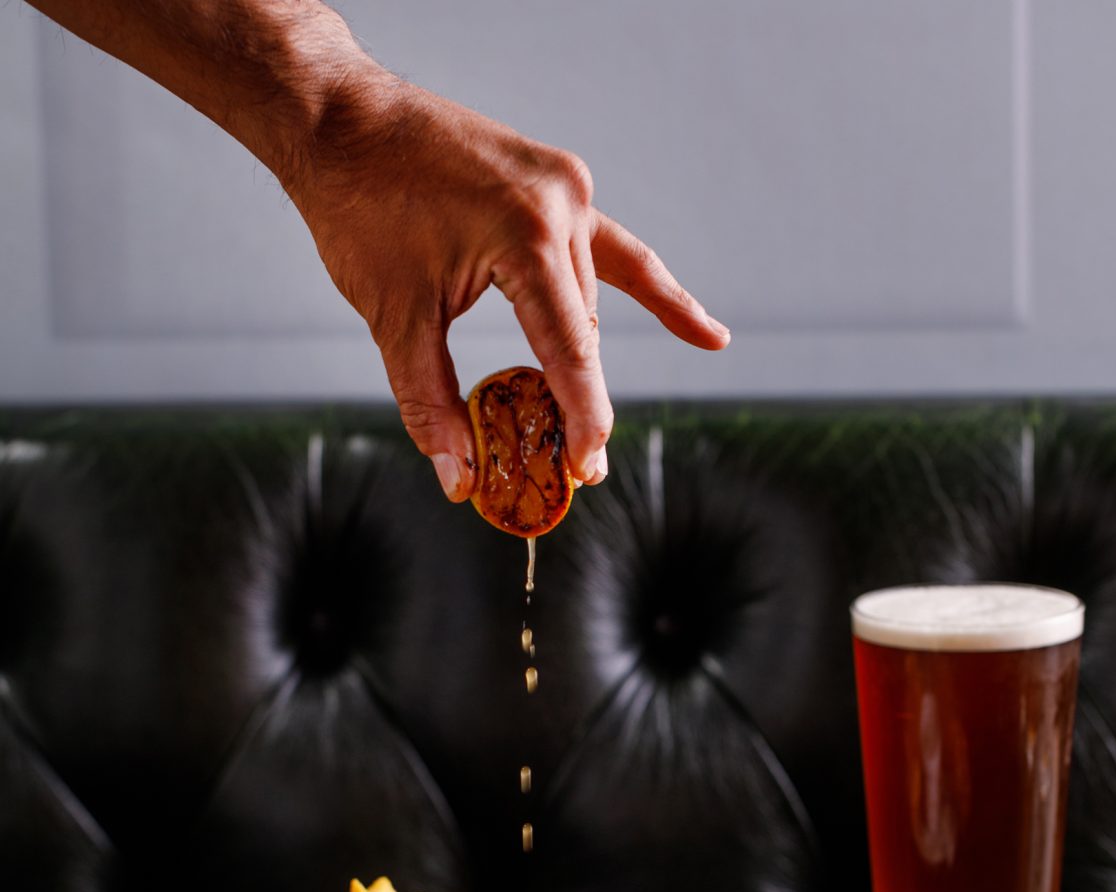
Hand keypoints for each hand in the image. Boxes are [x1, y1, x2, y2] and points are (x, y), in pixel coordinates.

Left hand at [284, 74, 729, 500]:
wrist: (340, 118)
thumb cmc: (359, 207)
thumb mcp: (394, 317)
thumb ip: (431, 402)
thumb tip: (459, 477)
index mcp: (528, 236)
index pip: (572, 350)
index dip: (583, 419)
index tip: (586, 470)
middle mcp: (564, 205)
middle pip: (584, 329)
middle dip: (577, 399)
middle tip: (573, 464)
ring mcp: (568, 188)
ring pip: (591, 298)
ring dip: (580, 353)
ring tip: (582, 424)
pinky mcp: (560, 184)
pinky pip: (613, 252)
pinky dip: (647, 293)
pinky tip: (703, 334)